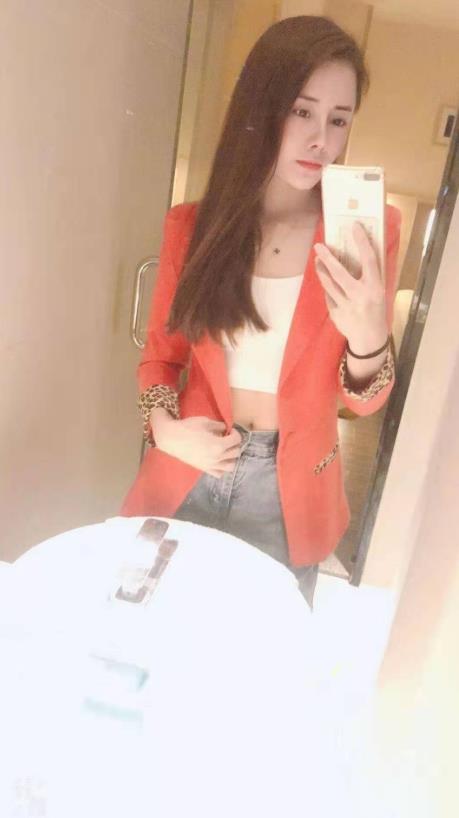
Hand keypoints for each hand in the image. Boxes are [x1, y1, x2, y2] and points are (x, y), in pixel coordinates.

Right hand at [150, 411, 241, 477]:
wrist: (171, 438)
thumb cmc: (187, 428)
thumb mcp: (205, 422)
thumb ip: (219, 425)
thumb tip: (225, 429)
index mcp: (218, 445)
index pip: (237, 440)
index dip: (236, 433)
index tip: (230, 430)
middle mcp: (217, 458)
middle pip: (236, 452)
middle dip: (234, 444)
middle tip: (227, 438)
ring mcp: (210, 465)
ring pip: (231, 466)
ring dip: (231, 457)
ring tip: (225, 450)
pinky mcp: (204, 469)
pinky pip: (219, 473)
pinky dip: (222, 468)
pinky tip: (218, 459)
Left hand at [313, 222, 387, 342]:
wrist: (369, 339)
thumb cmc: (377, 311)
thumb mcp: (380, 292)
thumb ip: (370, 276)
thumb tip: (360, 253)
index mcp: (375, 288)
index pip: (369, 260)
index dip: (362, 242)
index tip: (355, 227)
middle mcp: (360, 295)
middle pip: (340, 273)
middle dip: (328, 258)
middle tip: (318, 246)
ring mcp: (346, 306)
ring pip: (329, 284)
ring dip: (321, 270)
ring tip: (317, 260)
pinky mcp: (335, 314)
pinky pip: (329, 296)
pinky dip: (328, 288)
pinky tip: (327, 282)